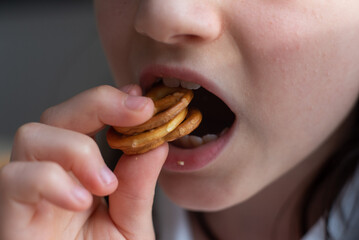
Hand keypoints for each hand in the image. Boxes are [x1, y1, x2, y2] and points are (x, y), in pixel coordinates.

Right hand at [0, 85, 168, 239]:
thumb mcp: (130, 225)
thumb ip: (140, 186)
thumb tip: (157, 142)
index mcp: (81, 173)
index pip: (88, 119)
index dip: (113, 101)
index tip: (143, 100)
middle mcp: (52, 174)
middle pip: (59, 114)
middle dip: (98, 104)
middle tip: (137, 113)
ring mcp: (28, 192)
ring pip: (34, 135)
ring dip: (77, 149)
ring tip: (105, 184)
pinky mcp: (9, 215)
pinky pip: (15, 179)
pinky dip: (51, 180)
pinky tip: (80, 201)